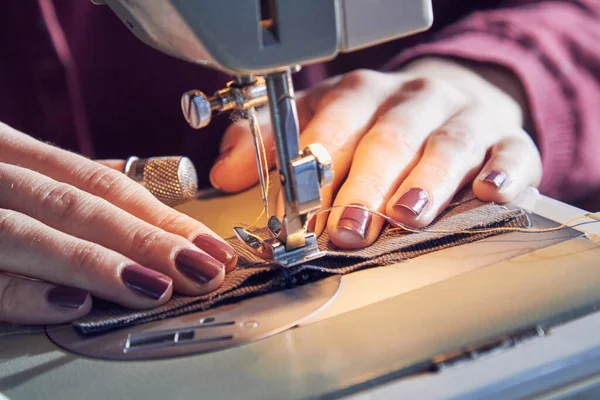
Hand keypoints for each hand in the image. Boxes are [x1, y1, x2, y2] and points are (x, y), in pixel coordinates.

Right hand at [0, 123, 236, 324]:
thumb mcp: (13, 170)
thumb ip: (69, 181)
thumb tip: (129, 181)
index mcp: (17, 156)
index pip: (103, 185)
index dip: (162, 216)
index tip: (210, 246)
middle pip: (80, 206)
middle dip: (147, 240)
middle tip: (201, 270)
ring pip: (32, 234)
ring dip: (100, 263)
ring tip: (156, 288)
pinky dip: (26, 292)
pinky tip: (74, 304)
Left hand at [211, 58, 541, 248]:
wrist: (454, 99)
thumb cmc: (380, 123)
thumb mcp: (320, 124)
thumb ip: (272, 145)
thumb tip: (226, 173)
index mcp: (362, 95)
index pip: (335, 122)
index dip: (315, 162)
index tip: (298, 206)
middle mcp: (413, 100)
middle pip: (387, 139)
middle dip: (365, 186)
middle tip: (347, 229)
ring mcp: (462, 118)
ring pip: (444, 146)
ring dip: (425, 183)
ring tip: (405, 216)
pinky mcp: (506, 140)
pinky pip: (510, 153)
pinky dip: (503, 173)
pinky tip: (489, 192)